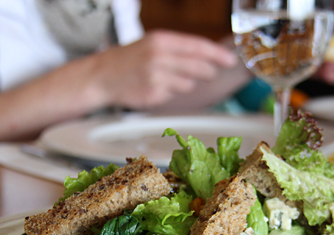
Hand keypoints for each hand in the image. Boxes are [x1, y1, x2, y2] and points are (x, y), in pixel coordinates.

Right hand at [90, 30, 238, 108]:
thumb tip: (210, 57)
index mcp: (161, 40)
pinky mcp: (153, 95)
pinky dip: (170, 93)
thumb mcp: (153, 44)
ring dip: (185, 83)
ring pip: (189, 84)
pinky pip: (174, 96)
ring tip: (166, 78)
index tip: (231, 60)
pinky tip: (156, 87)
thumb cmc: (131, 59)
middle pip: (199, 67)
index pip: (198, 46)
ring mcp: (156, 78)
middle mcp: (159, 57)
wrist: (102, 76)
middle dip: (207, 71)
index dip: (218, 54)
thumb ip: (180, 49)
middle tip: (209, 73)